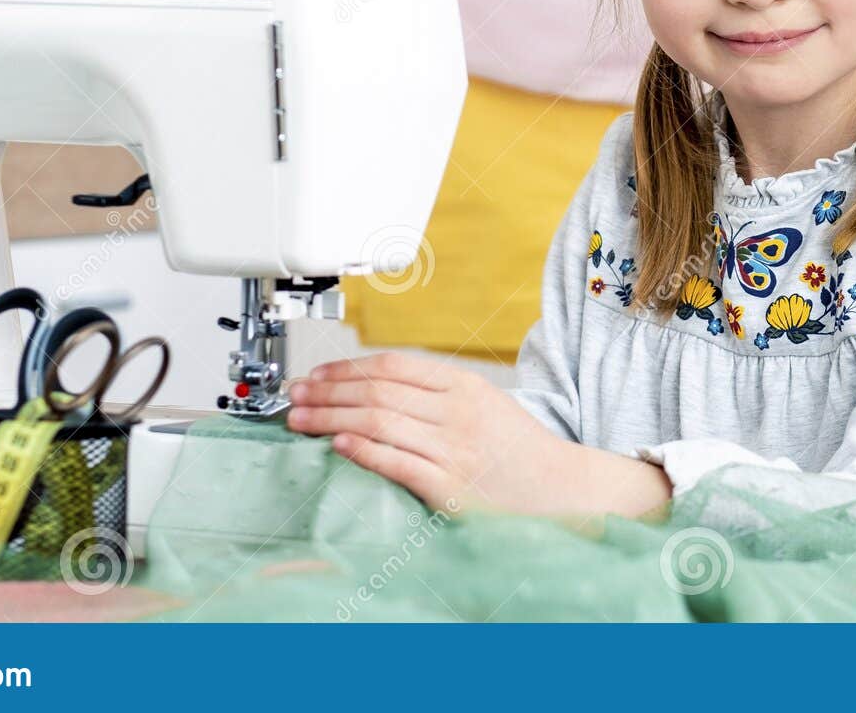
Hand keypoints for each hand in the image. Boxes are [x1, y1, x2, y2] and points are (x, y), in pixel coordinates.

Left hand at [285, 352, 671, 519]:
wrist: (562, 488)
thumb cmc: (518, 449)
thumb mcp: (482, 402)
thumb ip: (434, 393)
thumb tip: (374, 387)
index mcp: (463, 386)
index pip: (391, 366)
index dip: (345, 368)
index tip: (315, 375)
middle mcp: (456, 412)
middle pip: (376, 391)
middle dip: (326, 391)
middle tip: (294, 396)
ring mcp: (453, 449)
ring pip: (378, 422)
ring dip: (330, 419)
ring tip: (301, 420)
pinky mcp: (450, 487)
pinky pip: (397, 463)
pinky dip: (363, 451)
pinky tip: (337, 446)